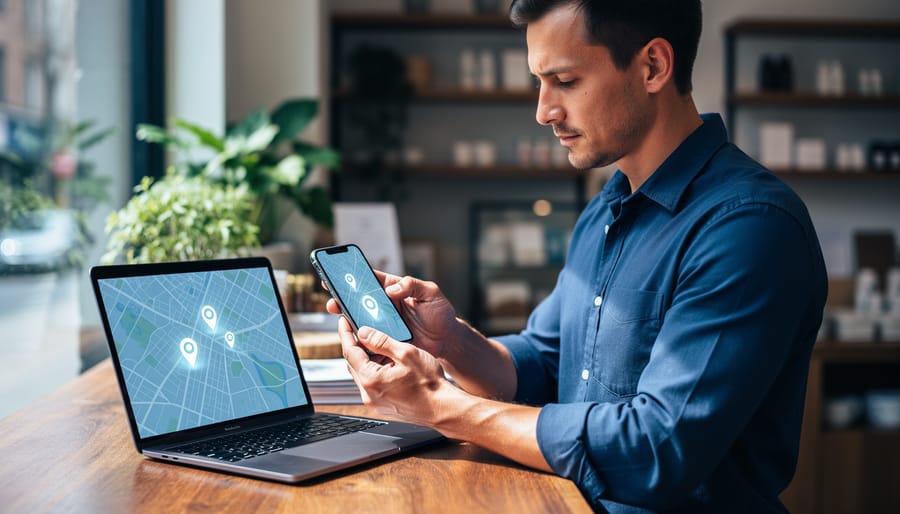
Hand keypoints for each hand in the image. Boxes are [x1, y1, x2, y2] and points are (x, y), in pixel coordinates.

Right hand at [327, 272, 459, 359]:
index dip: (352, 275)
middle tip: (333, 299)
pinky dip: (359, 337)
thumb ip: (412, 285)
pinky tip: (353, 336)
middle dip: (343, 298)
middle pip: (359, 299)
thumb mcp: (431, 292)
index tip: (337, 273)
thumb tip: (391, 289)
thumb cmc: (440, 313)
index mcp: (393, 288)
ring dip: (347, 317)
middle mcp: (385, 305)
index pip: (370, 278)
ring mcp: (383, 323)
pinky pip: (368, 337)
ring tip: (339, 316)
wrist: (447, 340)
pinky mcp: (385, 339)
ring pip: (360, 318)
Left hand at [339, 317, 549, 471]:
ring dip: (367, 359)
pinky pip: (372, 384)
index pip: (350, 351)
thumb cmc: (430, 384)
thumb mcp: (407, 353)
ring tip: (381, 346)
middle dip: (356, 345)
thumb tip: (364, 333)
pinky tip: (389, 364)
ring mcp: (374, 402)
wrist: (443, 409)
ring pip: (362, 374)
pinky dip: (375, 371)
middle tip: (361, 329)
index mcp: (371, 379)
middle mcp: (368, 394)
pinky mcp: (382, 406)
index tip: (344, 321)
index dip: (346, 333)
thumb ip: (382, 342)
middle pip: (353, 363)